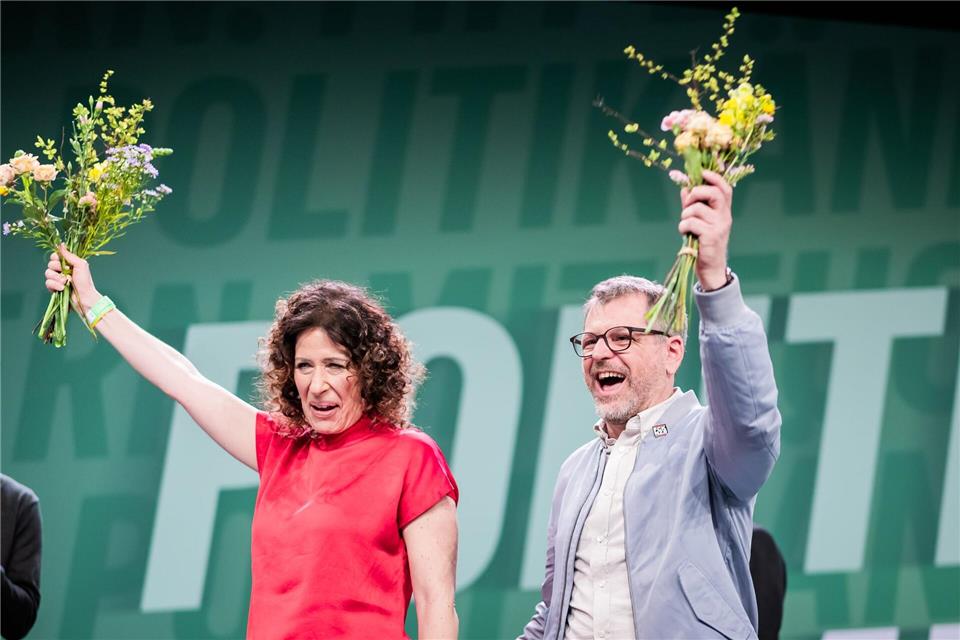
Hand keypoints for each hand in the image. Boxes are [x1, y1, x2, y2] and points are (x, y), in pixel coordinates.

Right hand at [45, 244, 100, 313]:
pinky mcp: (53, 288)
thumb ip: (69, 255)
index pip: (55, 256)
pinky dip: (55, 285)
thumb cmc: (85, 281)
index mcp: (68, 264)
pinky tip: (62, 288)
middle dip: (58, 268)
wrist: (84, 298)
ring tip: (66, 282)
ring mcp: (57, 279)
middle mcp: (61, 270)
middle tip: (67, 273)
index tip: (63, 261)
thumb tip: (61, 244)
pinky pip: (47, 283)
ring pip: (47, 273)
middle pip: (50, 264)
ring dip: (57, 278)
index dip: (56, 258)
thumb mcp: (80, 265)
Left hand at [678, 170, 731, 290]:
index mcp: (723, 210)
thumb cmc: (703, 242)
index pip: (725, 188)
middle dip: (696, 193)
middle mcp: (725, 216)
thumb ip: (693, 204)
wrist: (711, 267)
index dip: (714, 177)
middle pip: (713, 192)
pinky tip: (686, 233)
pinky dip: (683, 226)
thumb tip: (684, 188)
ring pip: (696, 209)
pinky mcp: (711, 236)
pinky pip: (691, 222)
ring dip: (685, 216)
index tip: (702, 172)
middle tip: (688, 202)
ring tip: (686, 225)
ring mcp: (719, 226)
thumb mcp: (700, 221)